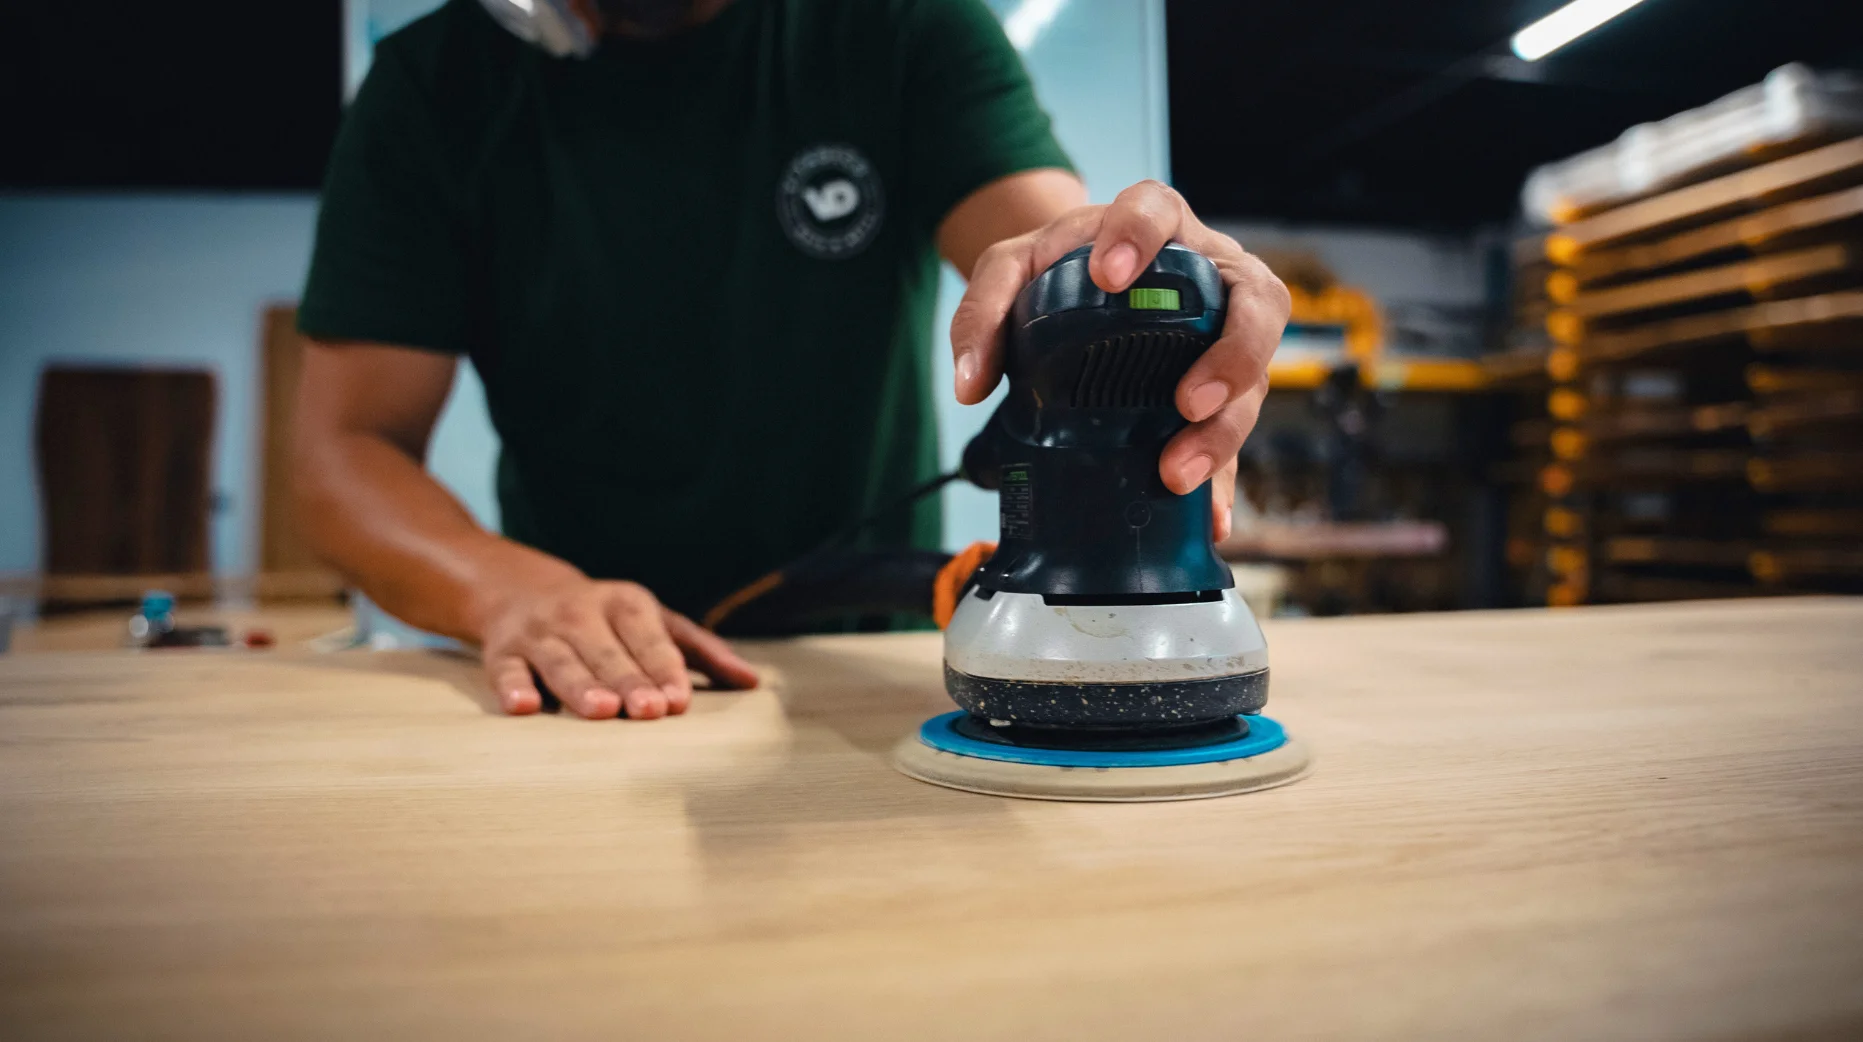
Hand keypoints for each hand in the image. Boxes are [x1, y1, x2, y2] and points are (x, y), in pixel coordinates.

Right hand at [474, 568, 759, 719]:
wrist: (518, 589)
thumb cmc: (604, 617)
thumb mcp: (651, 620)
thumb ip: (700, 650)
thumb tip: (752, 683)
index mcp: (624, 603)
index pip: (648, 637)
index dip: (662, 667)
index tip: (677, 700)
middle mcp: (581, 613)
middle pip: (607, 652)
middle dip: (628, 680)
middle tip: (648, 711)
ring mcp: (540, 632)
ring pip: (561, 661)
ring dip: (580, 685)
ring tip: (601, 711)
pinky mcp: (503, 651)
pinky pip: (505, 669)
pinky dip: (512, 686)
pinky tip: (523, 707)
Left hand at [949, 180, 1289, 540]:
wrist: (1082, 289)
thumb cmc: (1058, 270)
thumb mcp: (1009, 273)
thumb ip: (982, 314)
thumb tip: (970, 385)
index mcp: (1154, 222)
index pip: (1158, 209)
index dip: (1141, 237)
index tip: (1108, 276)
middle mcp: (1210, 271)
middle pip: (1256, 301)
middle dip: (1232, 356)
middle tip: (1186, 400)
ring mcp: (1228, 330)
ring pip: (1254, 376)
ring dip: (1224, 430)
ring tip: (1176, 473)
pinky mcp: (1227, 387)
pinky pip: (1236, 430)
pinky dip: (1222, 478)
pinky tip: (1209, 517)